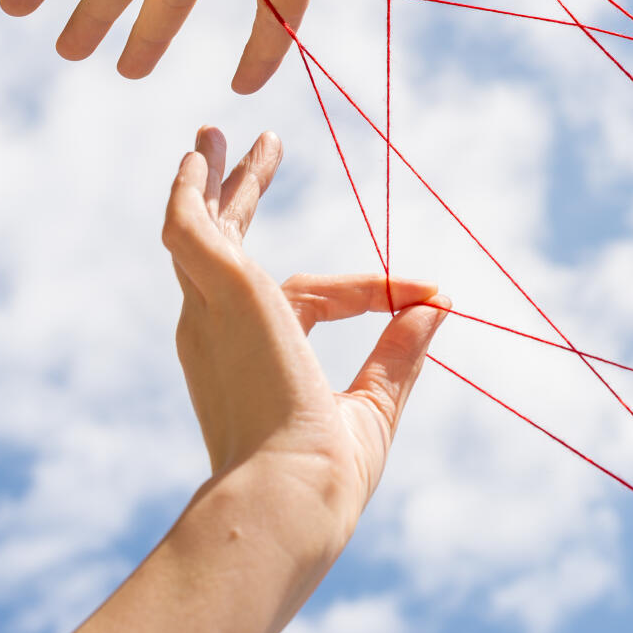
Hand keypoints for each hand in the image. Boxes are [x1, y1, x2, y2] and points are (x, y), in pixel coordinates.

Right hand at [165, 126, 448, 533]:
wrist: (290, 496)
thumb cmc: (326, 474)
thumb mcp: (375, 401)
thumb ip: (400, 350)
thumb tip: (439, 306)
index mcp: (251, 360)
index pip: (307, 298)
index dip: (368, 292)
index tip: (422, 290)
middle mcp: (219, 332)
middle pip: (225, 247)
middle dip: (233, 196)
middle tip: (231, 147)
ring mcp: (214, 310)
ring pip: (203, 229)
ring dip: (211, 181)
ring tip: (214, 136)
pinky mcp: (224, 288)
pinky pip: (194, 226)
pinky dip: (193, 193)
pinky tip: (199, 158)